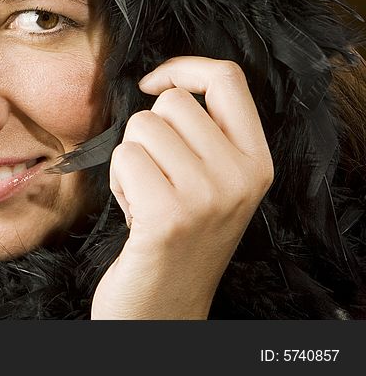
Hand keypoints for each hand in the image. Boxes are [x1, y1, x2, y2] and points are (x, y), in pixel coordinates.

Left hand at [91, 57, 273, 318]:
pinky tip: (136, 214)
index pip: (228, 78)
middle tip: (157, 177)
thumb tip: (164, 81)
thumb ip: (204, 134)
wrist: (163, 307)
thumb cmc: (175, 236)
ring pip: (142, 127)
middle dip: (148, 133)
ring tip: (147, 198)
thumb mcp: (211, 181)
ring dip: (131, 159)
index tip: (153, 83)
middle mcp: (242, 177)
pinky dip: (118, 181)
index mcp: (257, 162)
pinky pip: (124, 157)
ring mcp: (208, 196)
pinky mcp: (169, 215)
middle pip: (172, 102)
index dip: (183, 68)